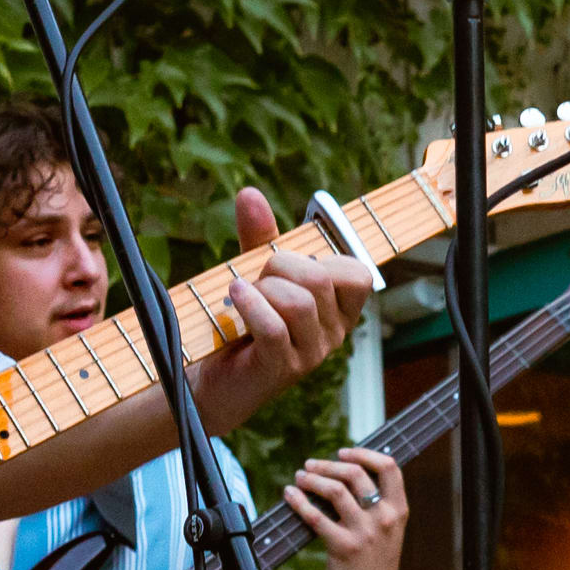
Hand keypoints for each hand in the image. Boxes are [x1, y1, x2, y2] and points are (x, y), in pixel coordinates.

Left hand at [195, 186, 376, 432]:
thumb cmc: (242, 321)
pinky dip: (250, 304)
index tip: (288, 264)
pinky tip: (235, 297)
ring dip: (261, 289)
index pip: (358, 272)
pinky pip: (275, 327)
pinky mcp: (283, 368)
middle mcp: (334, 333)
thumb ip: (260, 235)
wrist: (211, 377)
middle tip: (256, 279)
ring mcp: (312, 354)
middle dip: (280, 265)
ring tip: (242, 295)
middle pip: (321, 279)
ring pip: (299, 302)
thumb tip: (250, 193)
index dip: (320, 257)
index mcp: (339, 309)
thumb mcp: (256, 272)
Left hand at [285, 448, 407, 569]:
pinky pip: (315, 516)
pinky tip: (289, 495)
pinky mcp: (343, 548)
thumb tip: (345, 470)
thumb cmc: (374, 561)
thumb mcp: (387, 530)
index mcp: (398, 510)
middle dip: (327, 465)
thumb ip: (375, 504)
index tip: (343, 450)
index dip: (364, 453)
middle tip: (310, 465)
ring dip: (312, 479)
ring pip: (334, 491)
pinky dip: (298, 501)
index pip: (390, 467)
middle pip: (355, 474)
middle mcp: (383, 518)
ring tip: (299, 477)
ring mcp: (364, 533)